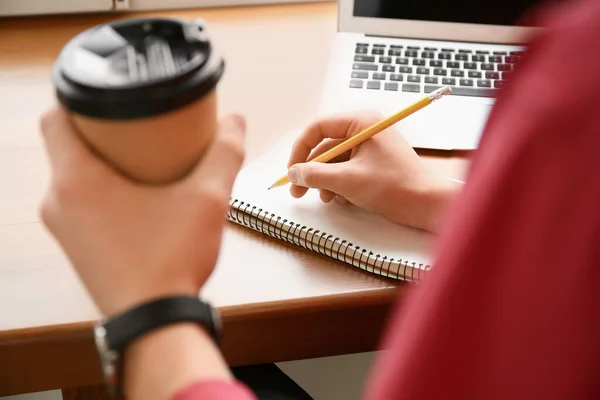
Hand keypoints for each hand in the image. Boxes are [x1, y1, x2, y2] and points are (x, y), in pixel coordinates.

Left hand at [40, 107, 245, 316]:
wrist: (154, 322)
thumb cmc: (171, 260)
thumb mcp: (208, 199)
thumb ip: (224, 154)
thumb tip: (236, 121)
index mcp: (77, 180)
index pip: (54, 117)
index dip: (77, 100)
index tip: (110, 98)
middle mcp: (57, 202)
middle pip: (64, 146)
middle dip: (97, 130)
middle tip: (136, 124)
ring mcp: (62, 228)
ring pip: (70, 176)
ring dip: (98, 162)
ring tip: (140, 157)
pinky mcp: (75, 246)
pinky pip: (77, 202)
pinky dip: (99, 190)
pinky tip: (136, 195)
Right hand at [287, 111, 459, 231]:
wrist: (427, 204)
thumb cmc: (394, 186)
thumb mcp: (347, 180)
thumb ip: (315, 175)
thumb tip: (293, 174)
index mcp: (361, 122)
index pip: (318, 128)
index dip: (300, 150)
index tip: (292, 171)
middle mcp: (365, 130)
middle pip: (325, 147)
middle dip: (312, 171)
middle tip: (297, 192)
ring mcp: (370, 148)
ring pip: (334, 162)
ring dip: (326, 181)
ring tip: (327, 199)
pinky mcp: (374, 164)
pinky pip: (347, 170)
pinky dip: (340, 185)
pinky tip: (342, 200)